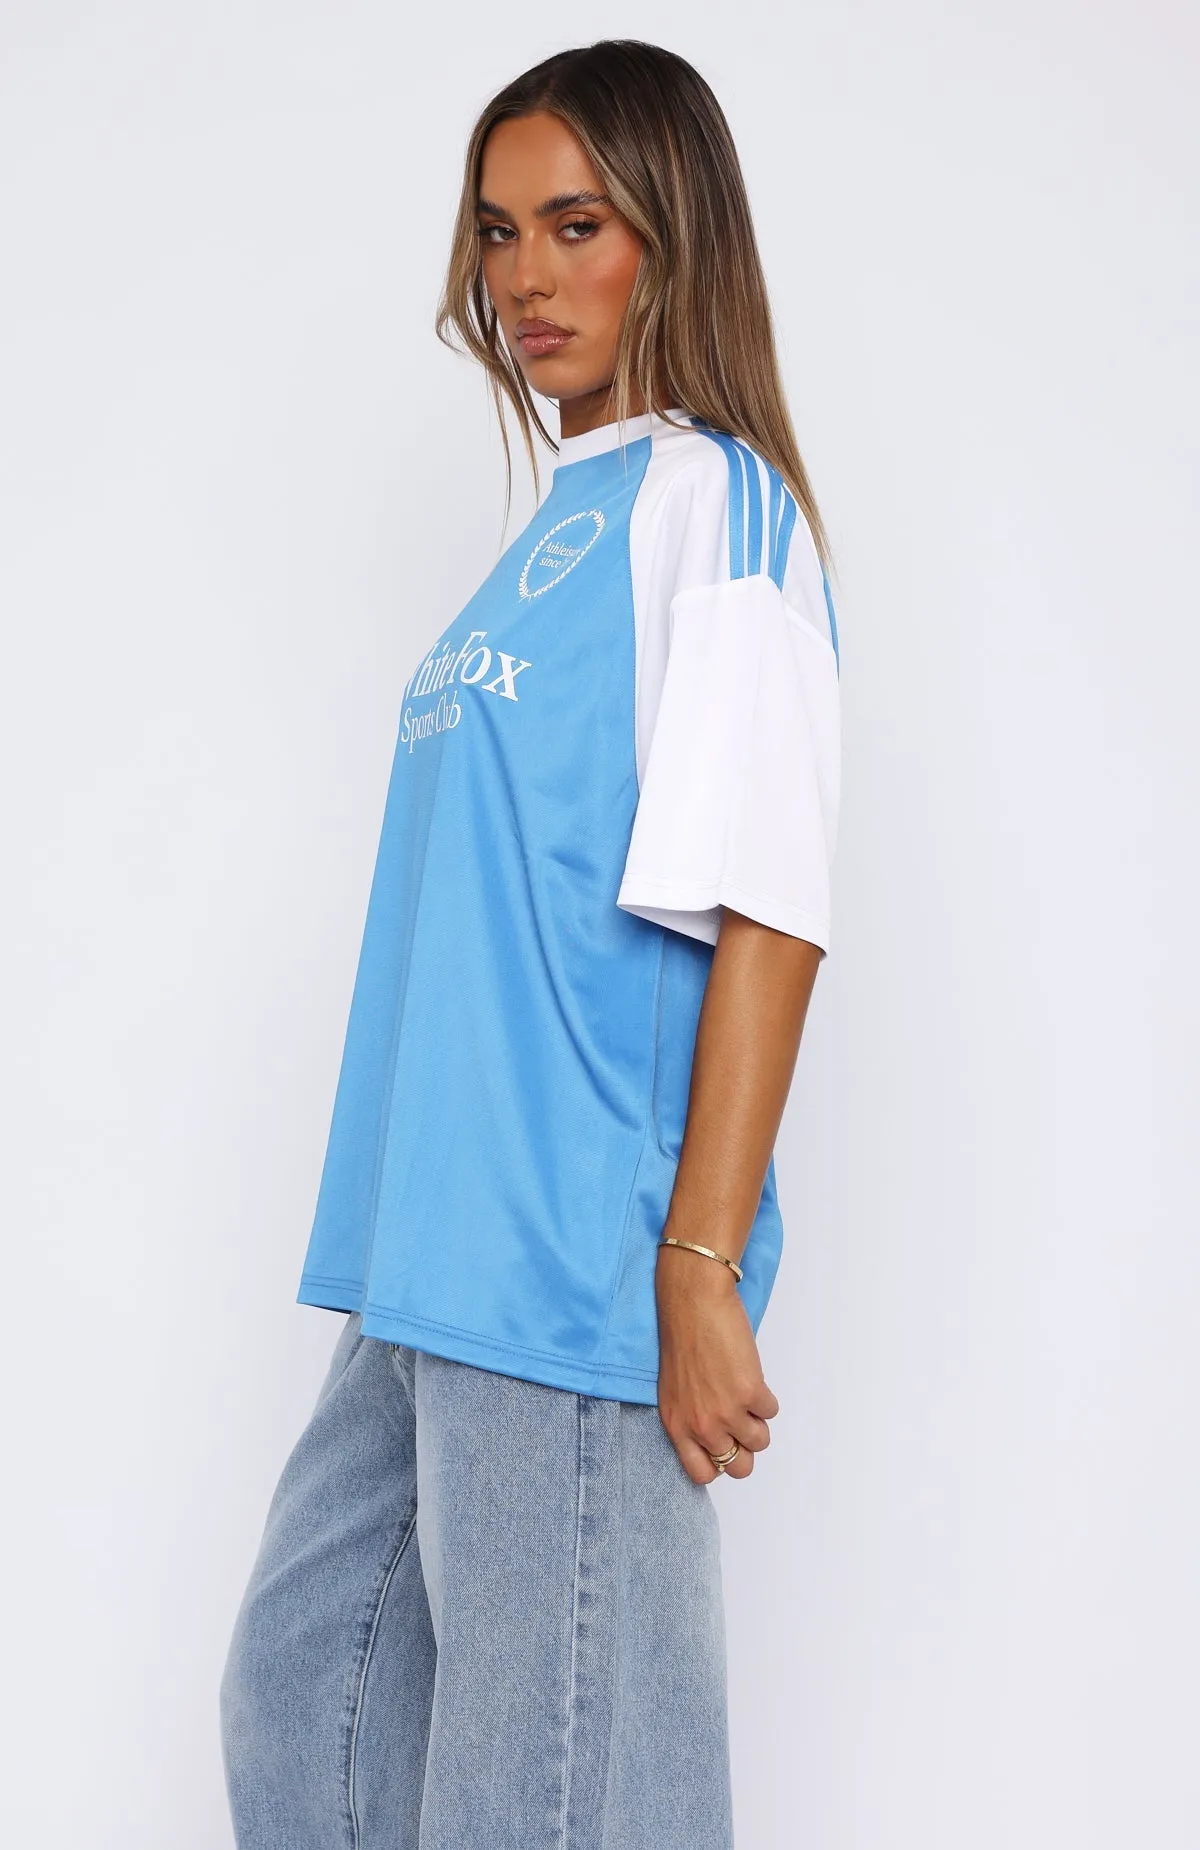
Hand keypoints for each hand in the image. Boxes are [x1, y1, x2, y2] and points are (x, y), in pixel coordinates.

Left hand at [655, 1241, 779, 1484]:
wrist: (694, 1303)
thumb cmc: (682, 1338)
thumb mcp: (674, 1390)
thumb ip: (690, 1419)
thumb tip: (715, 1437)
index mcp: (677, 1426)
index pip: (702, 1474)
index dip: (719, 1463)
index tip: (724, 1446)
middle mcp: (701, 1425)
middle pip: (739, 1466)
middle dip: (745, 1447)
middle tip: (742, 1422)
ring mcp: (727, 1411)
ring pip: (760, 1441)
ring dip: (758, 1420)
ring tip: (746, 1395)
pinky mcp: (750, 1392)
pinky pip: (771, 1411)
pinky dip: (766, 1397)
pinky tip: (750, 1375)